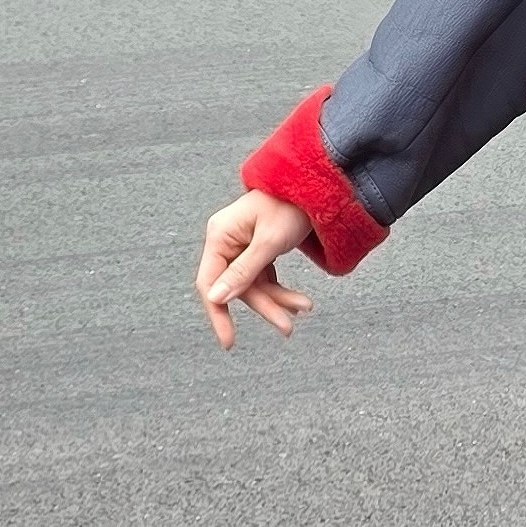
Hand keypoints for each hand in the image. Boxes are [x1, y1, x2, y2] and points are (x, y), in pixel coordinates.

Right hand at [196, 192, 315, 346]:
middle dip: (264, 306)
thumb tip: (216, 299)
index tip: (229, 340)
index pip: (209, 283)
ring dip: (277, 299)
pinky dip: (280, 289)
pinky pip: (264, 277)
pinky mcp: (257, 249)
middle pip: (237, 287)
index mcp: (220, 236)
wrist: (315, 185)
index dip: (218, 313)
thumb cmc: (290, 206)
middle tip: (287, 327)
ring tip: (304, 307)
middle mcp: (226, 242)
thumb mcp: (269, 242)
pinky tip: (298, 302)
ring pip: (253, 285)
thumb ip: (243, 272)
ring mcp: (241, 246)